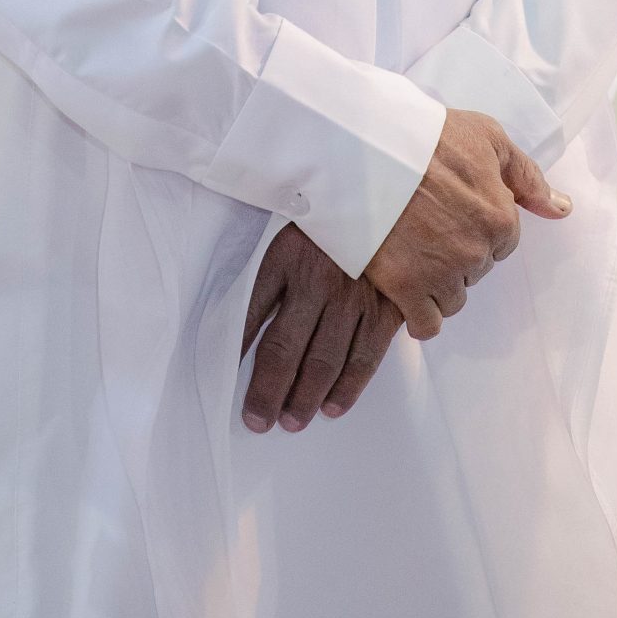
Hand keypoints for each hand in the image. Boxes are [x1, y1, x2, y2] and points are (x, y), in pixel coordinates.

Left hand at [241, 223, 403, 432]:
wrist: (391, 196)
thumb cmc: (331, 220)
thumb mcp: (291, 233)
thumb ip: (268, 277)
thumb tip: (240, 326)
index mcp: (287, 257)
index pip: (250, 313)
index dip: (235, 353)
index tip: (225, 379)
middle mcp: (318, 280)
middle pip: (285, 349)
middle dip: (268, 392)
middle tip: (258, 420)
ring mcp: (355, 296)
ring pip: (324, 361)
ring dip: (305, 398)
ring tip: (291, 421)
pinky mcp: (387, 307)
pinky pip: (365, 357)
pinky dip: (348, 388)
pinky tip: (333, 407)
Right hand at [364, 107, 569, 341]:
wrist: (369, 144)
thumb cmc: (429, 136)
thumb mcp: (488, 138)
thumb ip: (527, 177)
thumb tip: (562, 208)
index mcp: (500, 218)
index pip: (502, 243)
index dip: (477, 227)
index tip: (452, 211)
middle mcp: (476, 252)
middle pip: (476, 270)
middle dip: (457, 253)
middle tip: (427, 225)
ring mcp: (441, 273)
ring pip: (453, 299)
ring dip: (438, 284)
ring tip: (412, 252)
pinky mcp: (405, 286)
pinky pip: (425, 324)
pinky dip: (419, 315)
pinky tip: (408, 293)